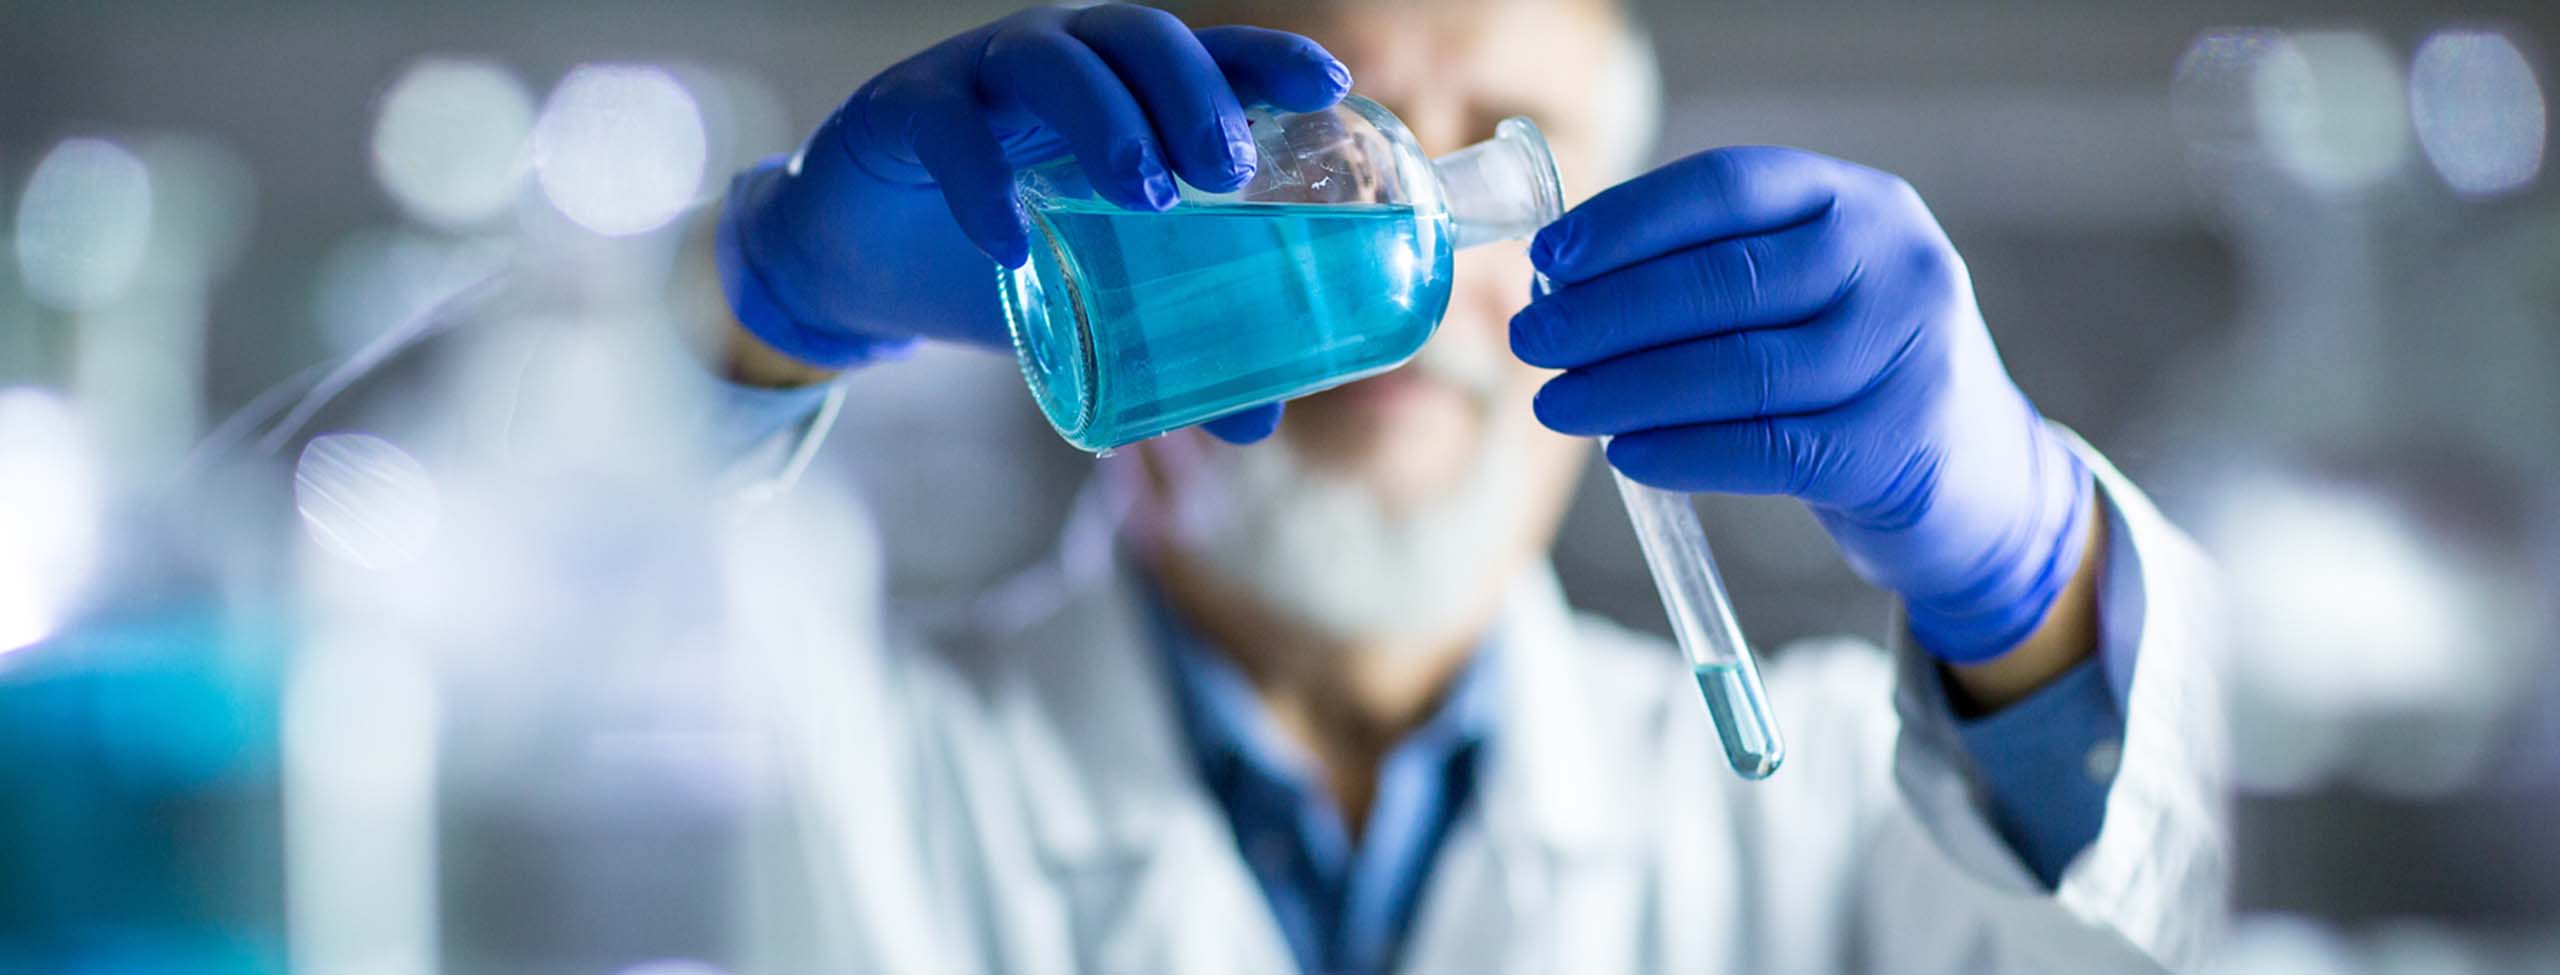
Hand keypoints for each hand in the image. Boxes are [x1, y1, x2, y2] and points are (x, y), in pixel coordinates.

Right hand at [716, 6, 1347, 440]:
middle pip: (1138, 36)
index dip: (1267, 57)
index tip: (1328, 88)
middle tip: (1227, 173)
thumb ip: (1175, 348)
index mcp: (1127, 89)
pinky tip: (1013, 248)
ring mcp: (981, 73)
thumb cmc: (1008, 258)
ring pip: (1050, 56)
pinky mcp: (906, 106)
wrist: (866, 262)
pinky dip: (983, 182)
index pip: (1208, 51)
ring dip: (1106, 120)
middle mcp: (1064, 58)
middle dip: (1192, 94)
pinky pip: (947, 126)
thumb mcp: (1096, 299)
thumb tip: (1261, 421)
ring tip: (1147, 198)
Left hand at [1514, 147, 2095, 662]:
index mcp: (1859, 202)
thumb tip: (1563, 282)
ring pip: (1737, 369)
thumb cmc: (1854, 371)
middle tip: (1531, 339)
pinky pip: (1765, 447)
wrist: (1977, 475)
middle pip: (1722, 281)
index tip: (1549, 257)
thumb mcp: (1812, 290)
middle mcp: (1895, 262)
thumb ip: (1714, 270)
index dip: (1628, 220)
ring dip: (1626, 388)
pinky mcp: (1897, 445)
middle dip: (1607, 312)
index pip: (1728, 186)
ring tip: (1556, 403)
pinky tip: (1624, 453)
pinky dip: (1682, 450)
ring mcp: (1907, 353)